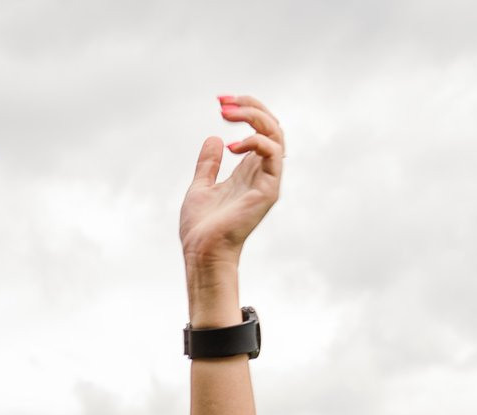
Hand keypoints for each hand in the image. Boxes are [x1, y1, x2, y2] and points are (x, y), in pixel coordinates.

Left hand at [179, 95, 283, 269]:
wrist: (202, 251)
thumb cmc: (201, 227)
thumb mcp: (200, 186)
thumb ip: (209, 164)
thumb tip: (215, 138)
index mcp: (248, 170)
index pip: (258, 129)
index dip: (244, 109)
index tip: (220, 101)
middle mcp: (261, 172)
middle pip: (271, 125)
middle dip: (250, 106)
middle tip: (223, 103)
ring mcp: (267, 180)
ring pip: (276, 134)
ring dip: (253, 117)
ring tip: (227, 115)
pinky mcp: (268, 190)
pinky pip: (273, 154)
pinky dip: (255, 142)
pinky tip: (231, 146)